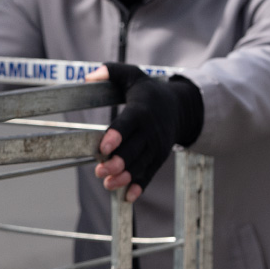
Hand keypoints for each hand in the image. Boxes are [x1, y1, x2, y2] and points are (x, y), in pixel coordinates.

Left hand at [85, 63, 202, 202]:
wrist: (181, 108)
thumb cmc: (149, 91)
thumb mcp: (132, 75)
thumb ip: (111, 71)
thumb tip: (88, 76)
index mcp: (141, 110)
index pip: (128, 124)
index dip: (116, 136)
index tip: (103, 148)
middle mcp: (151, 131)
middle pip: (134, 150)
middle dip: (117, 162)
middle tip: (100, 170)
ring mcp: (156, 147)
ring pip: (141, 165)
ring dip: (124, 177)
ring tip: (108, 184)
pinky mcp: (158, 158)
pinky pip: (149, 174)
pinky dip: (139, 186)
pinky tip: (127, 197)